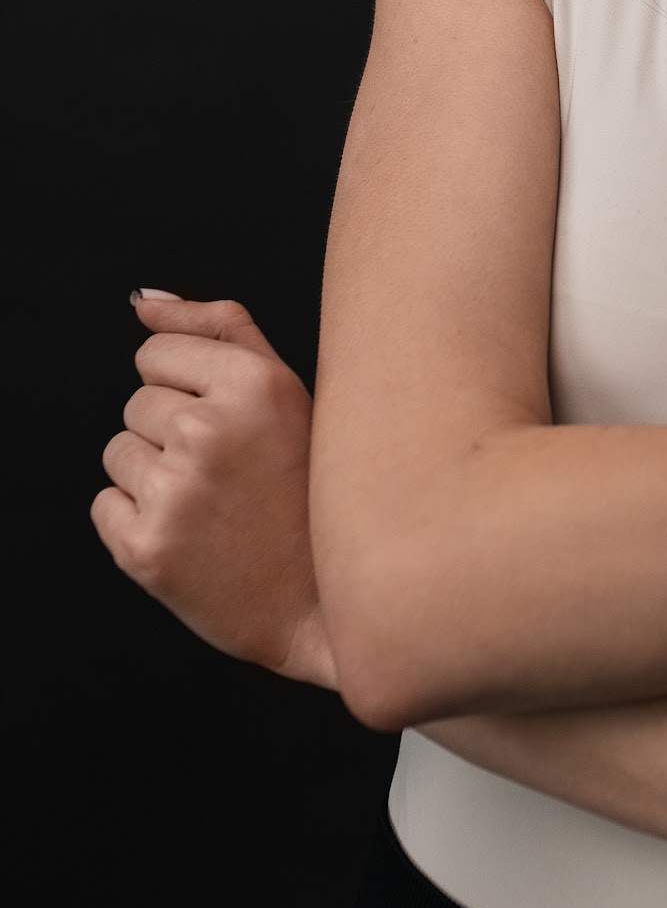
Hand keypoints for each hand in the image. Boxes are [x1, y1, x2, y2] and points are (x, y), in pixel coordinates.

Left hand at [91, 291, 336, 685]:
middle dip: (172, 433)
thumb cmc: (308, 493)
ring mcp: (175, 492)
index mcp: (254, 383)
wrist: (322, 605)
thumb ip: (219, 328)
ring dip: (154, 476)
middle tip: (229, 473)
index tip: (228, 421)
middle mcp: (210, 430)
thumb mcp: (289, 392)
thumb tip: (142, 302)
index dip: (188, 386)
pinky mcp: (145, 548)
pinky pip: (104, 506)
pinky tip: (190, 535)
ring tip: (212, 504)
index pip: (155, 352)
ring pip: (118, 452)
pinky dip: (137, 522)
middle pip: (137, 403)